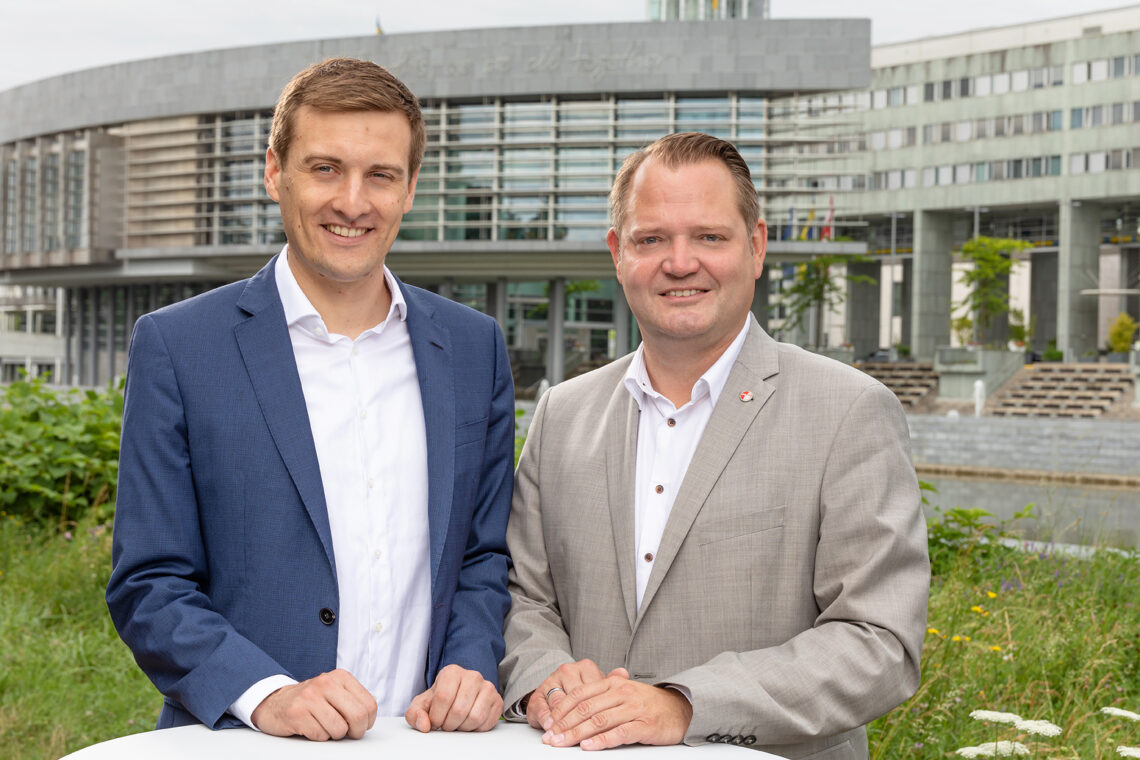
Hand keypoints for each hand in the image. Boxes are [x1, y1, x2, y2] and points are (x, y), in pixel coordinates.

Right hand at [251, 669, 376, 740]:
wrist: (275, 702)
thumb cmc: (310, 700)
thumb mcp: (335, 692)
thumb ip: (352, 701)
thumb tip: (368, 720)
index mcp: (341, 677)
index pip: (369, 704)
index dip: (368, 721)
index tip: (360, 725)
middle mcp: (326, 683)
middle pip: (357, 716)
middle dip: (355, 731)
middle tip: (348, 733)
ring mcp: (310, 697)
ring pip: (339, 729)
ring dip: (334, 735)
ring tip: (324, 725)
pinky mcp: (297, 713)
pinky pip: (320, 735)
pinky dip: (319, 736)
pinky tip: (311, 726)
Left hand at [405, 664, 501, 731]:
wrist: (458, 697)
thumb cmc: (440, 700)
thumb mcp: (422, 705)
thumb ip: (415, 714)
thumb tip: (424, 725)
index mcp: (452, 672)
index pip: (443, 698)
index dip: (436, 716)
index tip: (435, 721)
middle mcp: (472, 676)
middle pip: (459, 710)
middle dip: (449, 724)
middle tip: (446, 724)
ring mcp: (488, 687)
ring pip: (475, 717)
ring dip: (463, 728)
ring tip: (457, 723)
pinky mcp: (498, 700)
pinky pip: (487, 722)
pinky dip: (476, 729)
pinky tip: (469, 723)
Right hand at [524, 659, 611, 730]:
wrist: (554, 695)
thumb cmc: (581, 695)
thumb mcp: (598, 689)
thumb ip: (611, 682)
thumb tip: (623, 673)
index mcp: (586, 668)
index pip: (594, 690)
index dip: (598, 710)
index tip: (605, 725)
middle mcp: (568, 671)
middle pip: (576, 698)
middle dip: (580, 720)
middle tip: (585, 735)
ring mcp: (551, 681)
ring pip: (559, 702)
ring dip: (561, 720)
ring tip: (564, 733)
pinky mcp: (537, 694)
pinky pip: (541, 706)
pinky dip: (545, 718)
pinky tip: (549, 727)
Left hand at [543, 672, 692, 749]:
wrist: (681, 709)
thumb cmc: (648, 703)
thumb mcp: (623, 692)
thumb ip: (600, 695)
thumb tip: (572, 704)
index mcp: (613, 683)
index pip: (580, 695)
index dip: (562, 709)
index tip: (549, 723)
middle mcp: (622, 692)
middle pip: (585, 709)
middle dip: (564, 724)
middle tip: (550, 737)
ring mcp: (633, 708)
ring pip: (598, 721)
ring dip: (576, 734)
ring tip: (562, 743)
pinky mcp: (644, 725)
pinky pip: (618, 733)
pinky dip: (601, 740)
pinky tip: (588, 746)